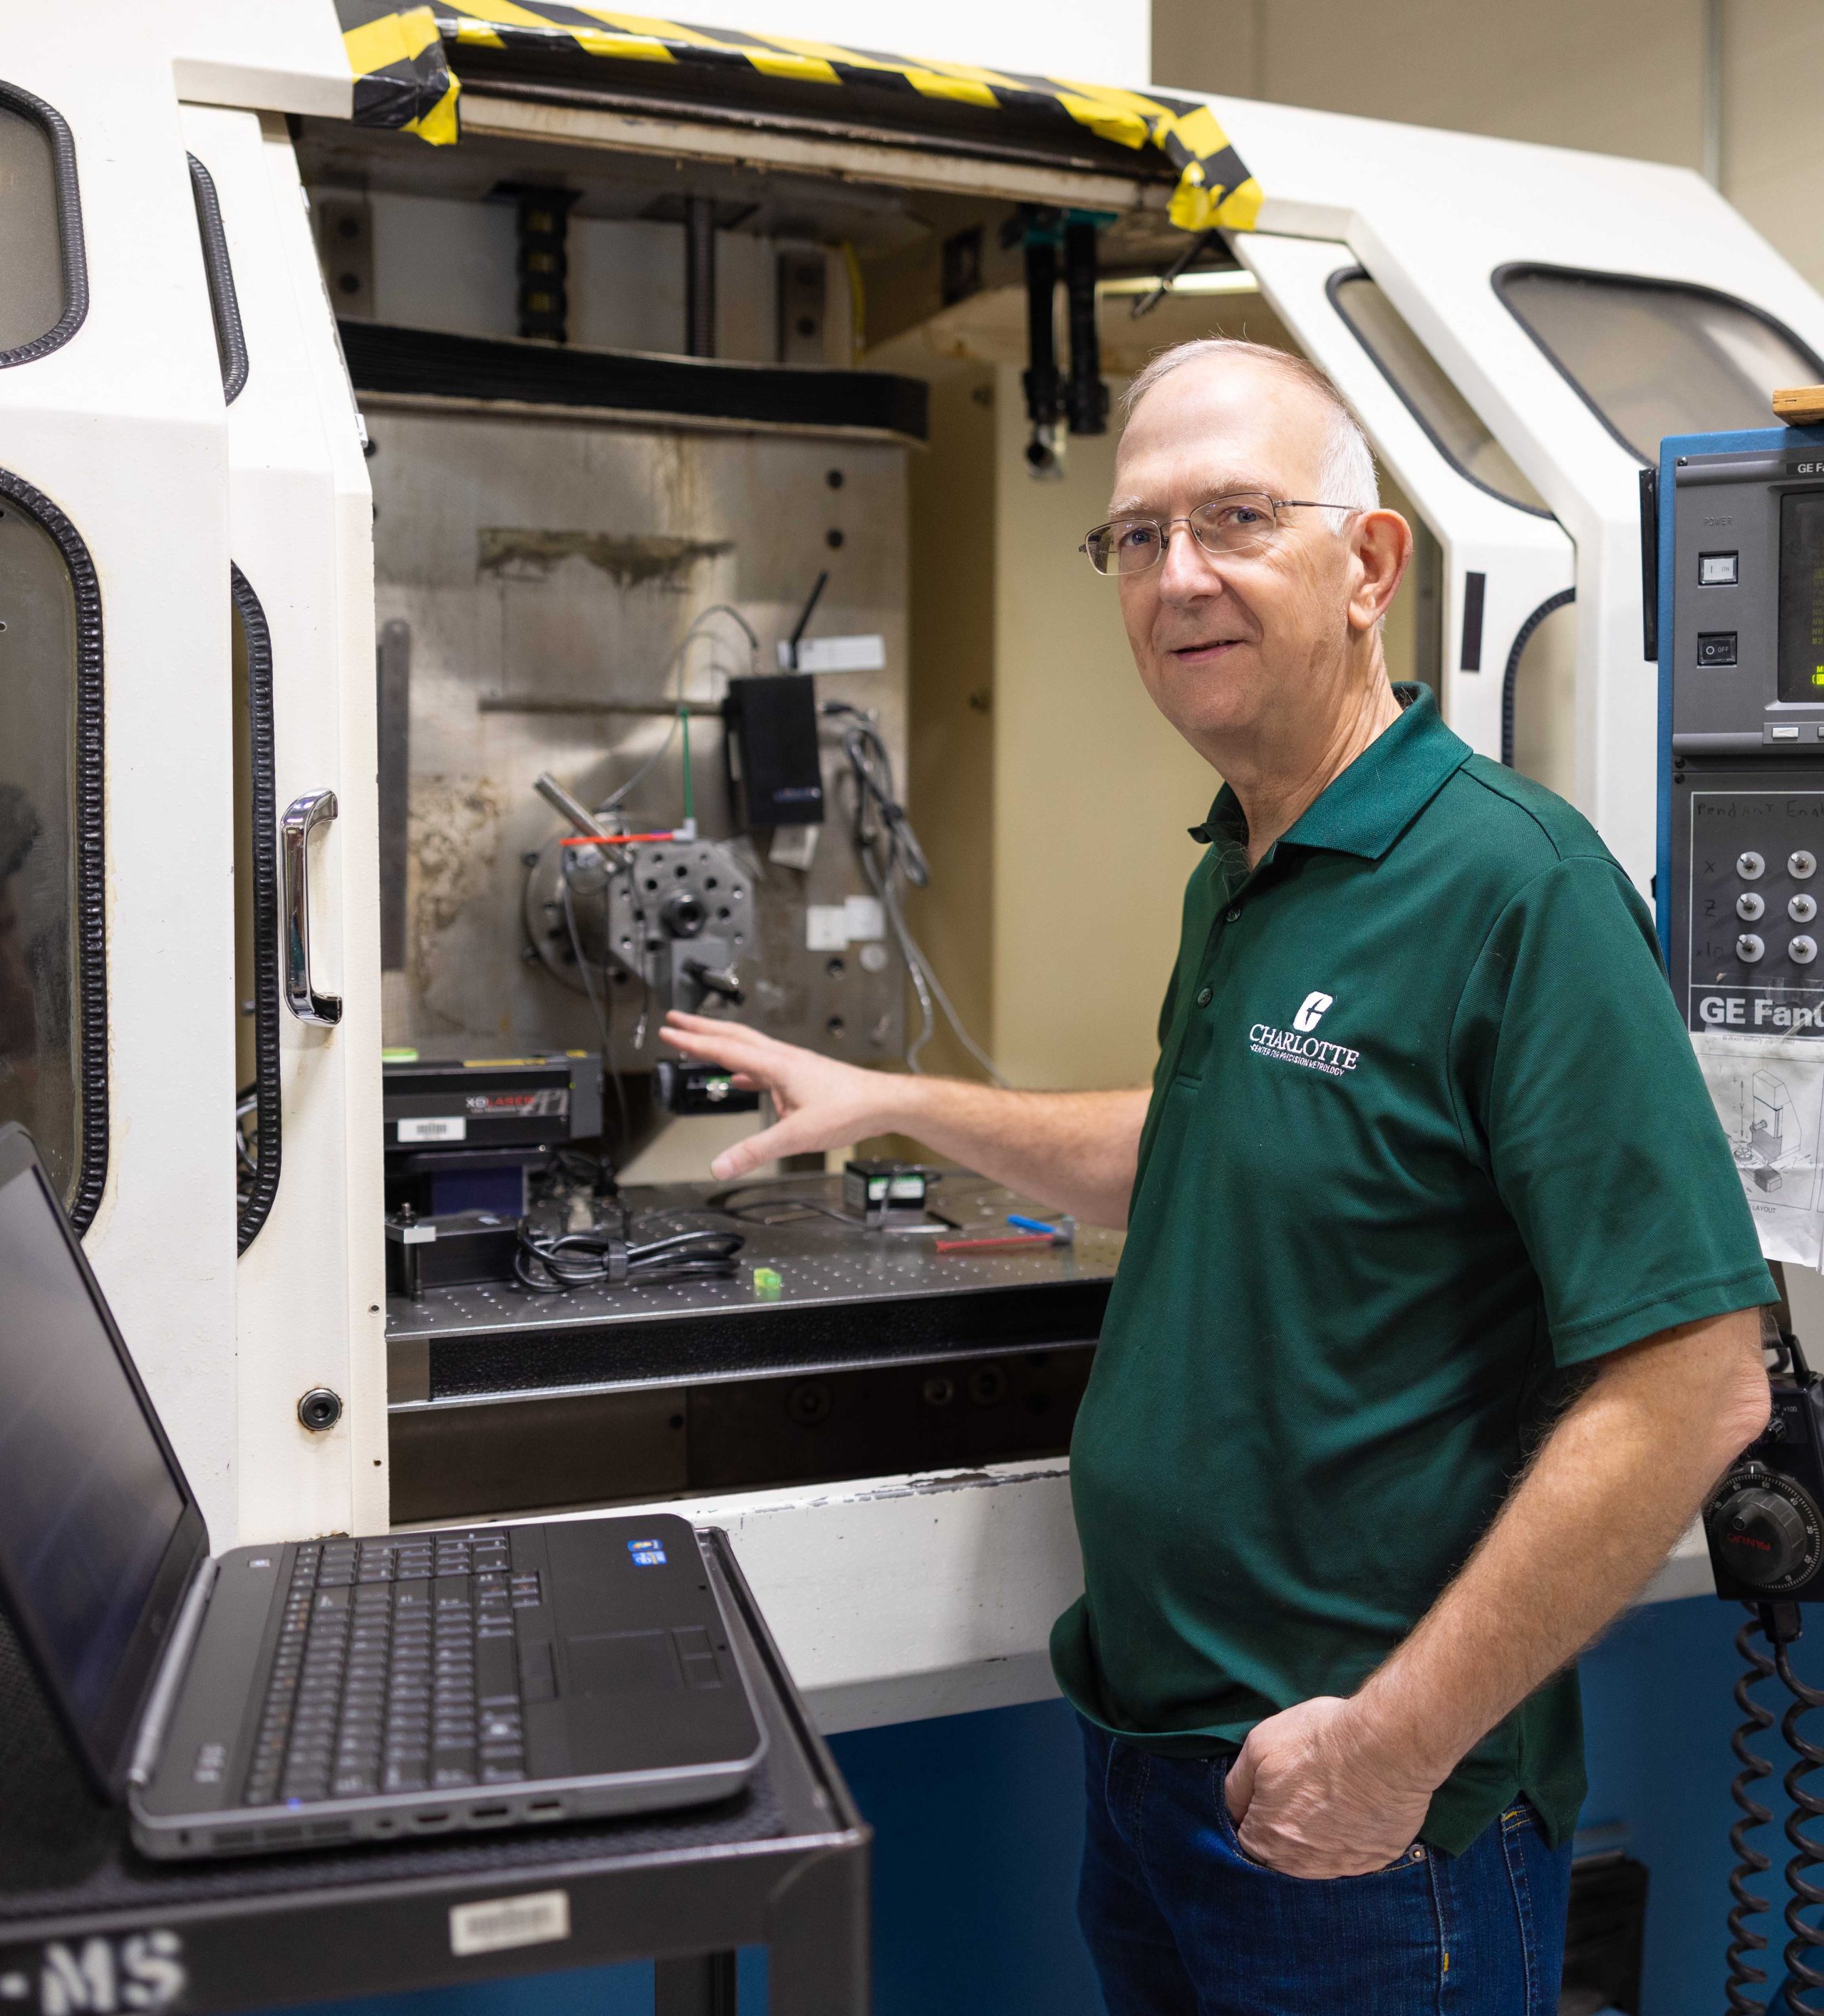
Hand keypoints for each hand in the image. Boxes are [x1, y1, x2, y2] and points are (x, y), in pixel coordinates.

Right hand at [660, 1012, 902, 1179]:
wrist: (883, 1103)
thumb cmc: (849, 1110)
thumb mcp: (796, 1136)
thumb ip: (755, 1152)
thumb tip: (720, 1166)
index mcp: (776, 1066)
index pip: (725, 1049)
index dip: (693, 1042)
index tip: (669, 1033)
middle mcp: (783, 1059)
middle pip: (734, 1036)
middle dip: (701, 1028)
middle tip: (675, 1021)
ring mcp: (793, 1066)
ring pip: (749, 1048)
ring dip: (721, 1044)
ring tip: (700, 1043)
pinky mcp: (801, 1076)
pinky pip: (763, 1067)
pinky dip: (744, 1069)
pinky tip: (741, 1079)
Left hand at [1224, 1696, 1436, 1878]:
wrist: (1387, 1747)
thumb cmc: (1318, 1742)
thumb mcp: (1258, 1746)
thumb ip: (1237, 1785)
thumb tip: (1234, 1807)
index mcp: (1267, 1841)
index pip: (1247, 1838)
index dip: (1255, 1811)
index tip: (1269, 1790)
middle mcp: (1303, 1866)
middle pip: (1282, 1855)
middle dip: (1284, 1827)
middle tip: (1301, 1792)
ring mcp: (1344, 1867)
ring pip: (1319, 1859)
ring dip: (1318, 1836)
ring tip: (1328, 1799)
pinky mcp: (1377, 1860)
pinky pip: (1354, 1855)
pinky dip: (1351, 1836)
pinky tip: (1355, 1809)